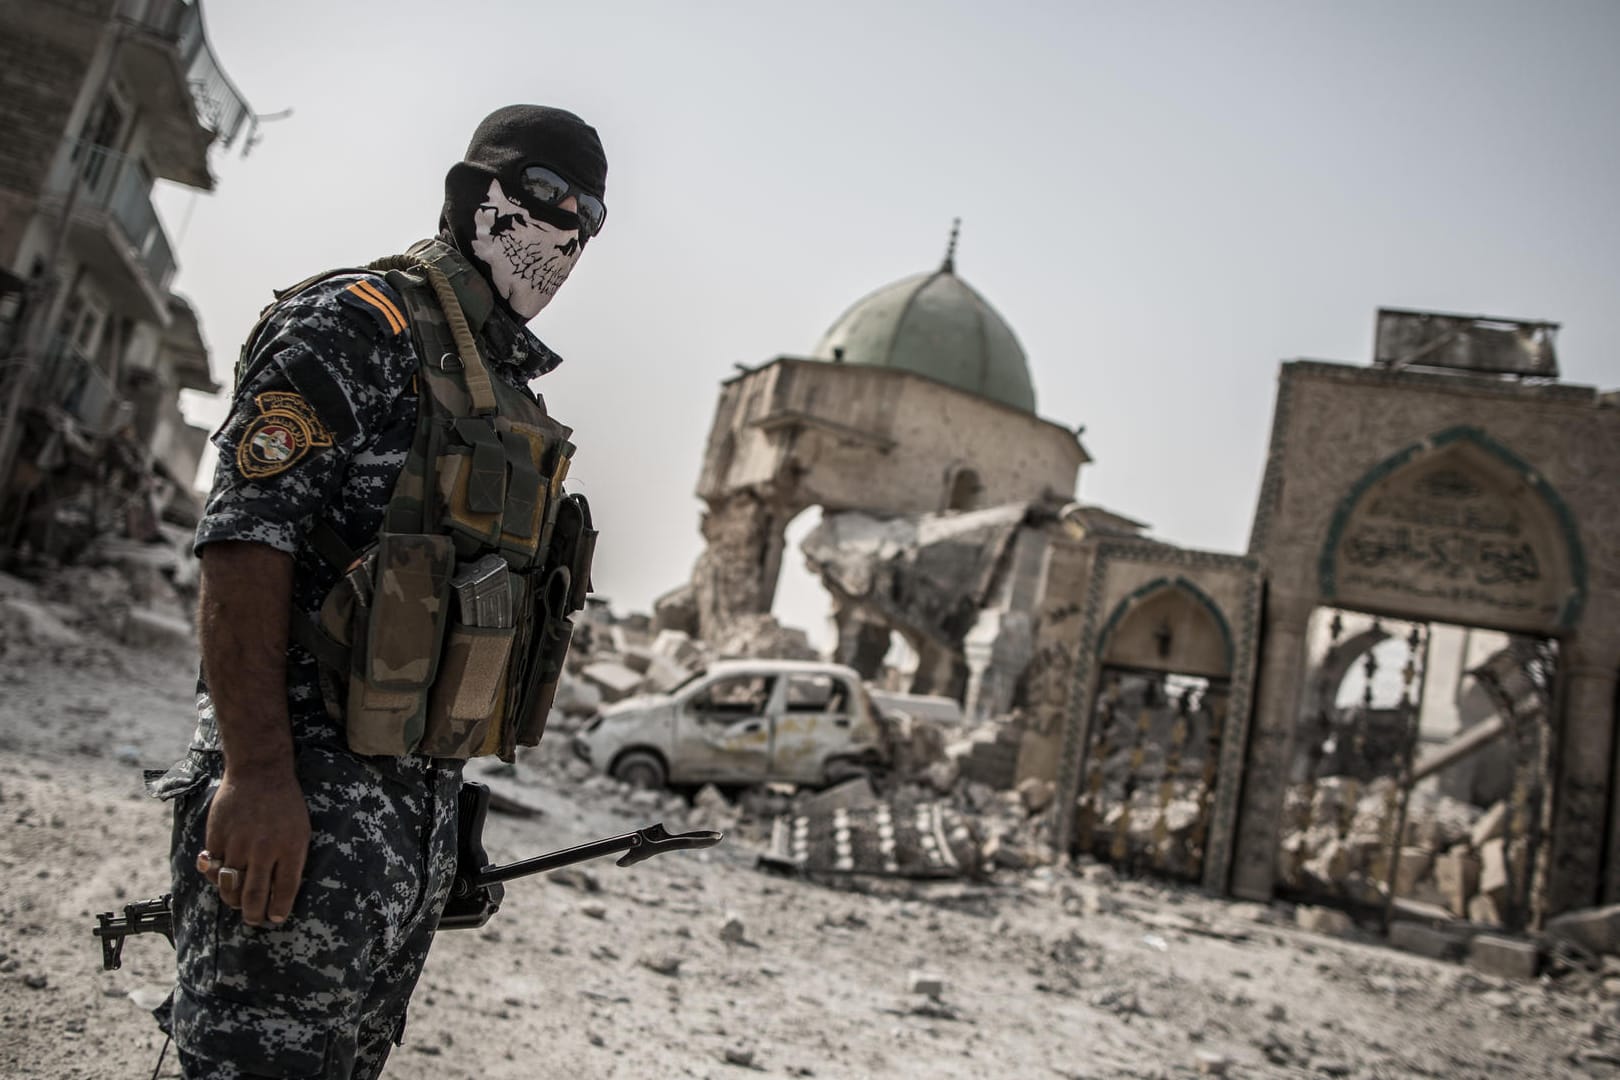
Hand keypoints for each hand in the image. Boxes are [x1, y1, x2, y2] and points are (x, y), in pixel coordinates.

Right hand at [197, 765, 310, 926]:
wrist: (259, 772)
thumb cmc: (285, 805)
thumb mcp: (300, 831)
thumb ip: (291, 861)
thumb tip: (280, 893)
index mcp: (291, 847)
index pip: (286, 890)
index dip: (280, 910)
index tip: (276, 918)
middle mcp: (264, 849)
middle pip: (254, 896)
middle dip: (254, 916)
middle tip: (254, 921)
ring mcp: (238, 844)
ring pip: (230, 887)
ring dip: (233, 901)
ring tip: (239, 904)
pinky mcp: (218, 837)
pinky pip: (213, 869)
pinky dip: (215, 877)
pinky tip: (221, 877)